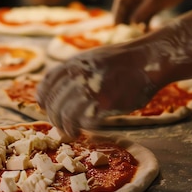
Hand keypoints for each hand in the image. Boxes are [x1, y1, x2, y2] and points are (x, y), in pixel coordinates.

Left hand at [36, 45, 159, 136]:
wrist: (148, 59)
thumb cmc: (122, 61)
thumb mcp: (91, 58)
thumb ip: (74, 72)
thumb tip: (60, 92)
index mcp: (72, 64)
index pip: (46, 86)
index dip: (43, 101)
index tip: (45, 109)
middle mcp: (77, 77)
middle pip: (54, 105)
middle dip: (55, 120)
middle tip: (61, 127)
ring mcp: (91, 90)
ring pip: (66, 117)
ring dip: (67, 129)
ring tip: (72, 133)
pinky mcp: (105, 104)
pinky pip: (86, 122)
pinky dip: (84, 128)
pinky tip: (87, 129)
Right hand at [112, 0, 191, 26]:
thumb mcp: (154, 1)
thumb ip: (142, 12)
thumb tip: (132, 22)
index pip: (121, 1)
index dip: (117, 13)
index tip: (116, 26)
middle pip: (128, 7)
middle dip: (126, 19)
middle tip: (124, 32)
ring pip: (137, 11)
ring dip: (136, 22)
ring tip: (135, 33)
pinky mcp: (155, 2)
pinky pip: (146, 13)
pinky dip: (145, 21)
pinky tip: (145, 30)